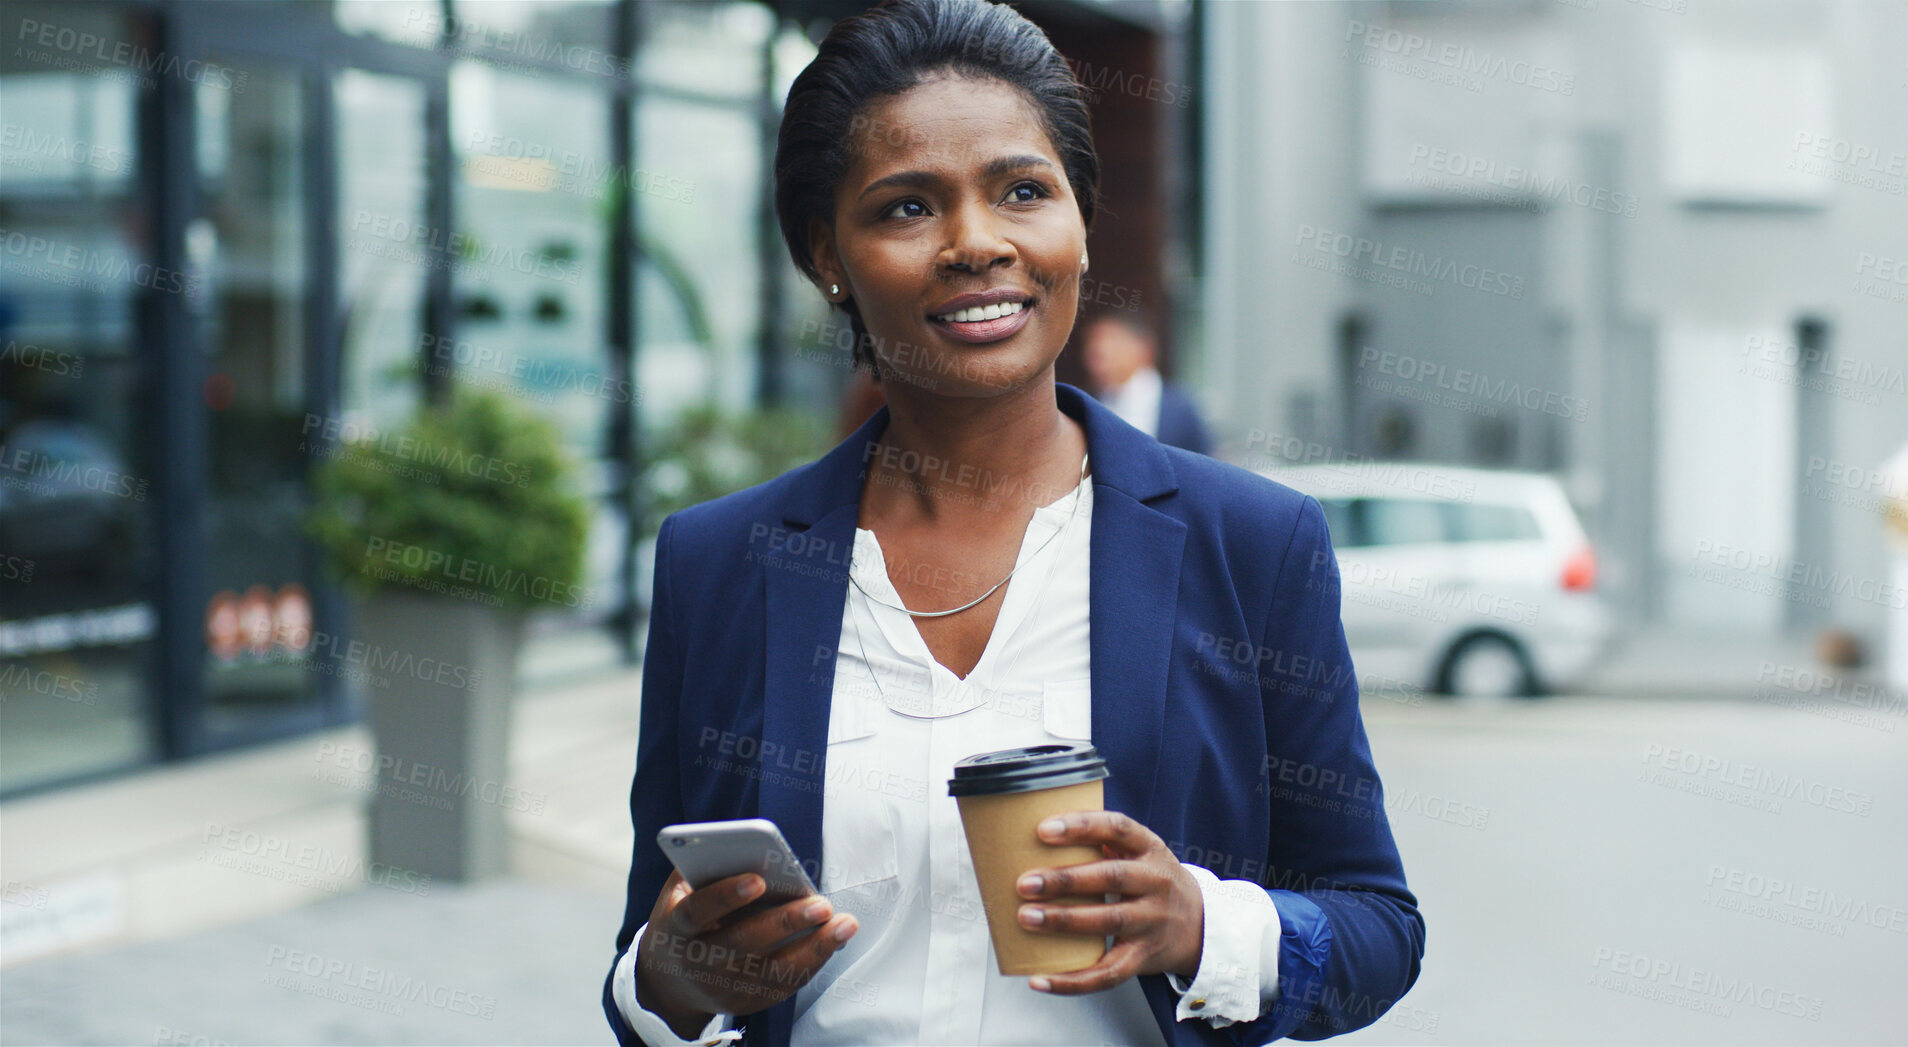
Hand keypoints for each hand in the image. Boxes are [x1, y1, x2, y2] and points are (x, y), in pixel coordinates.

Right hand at [634, 869, 857, 1037]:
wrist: (670, 980)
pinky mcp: (745, 1003)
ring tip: (845, 924)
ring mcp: (722, 988)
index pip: (698, 911)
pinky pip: (783, 986)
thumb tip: (745, 845)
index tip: (759, 879)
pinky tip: (835, 940)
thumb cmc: (685, 919)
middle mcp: (699, 962)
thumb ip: (704, 868)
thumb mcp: (680, 892)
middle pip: (743, 944)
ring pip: (771, 972)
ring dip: (813, 949)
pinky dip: (812, 964)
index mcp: (677, 928)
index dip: (725, 895)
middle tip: (822, 904)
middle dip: (785, 923)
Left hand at [1014, 810, 1203, 994]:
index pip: (1118, 829)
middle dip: (1065, 879)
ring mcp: (1151, 921)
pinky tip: (1040, 979)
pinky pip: (1107, 973)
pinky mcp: (1143, 957)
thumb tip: (1033, 838)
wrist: (1198, 925)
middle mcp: (1155, 883)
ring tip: (1027, 917)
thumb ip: (1101, 842)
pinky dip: (1072, 981)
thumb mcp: (1140, 853)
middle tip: (1025, 883)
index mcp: (1150, 849)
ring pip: (1108, 921)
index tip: (1044, 830)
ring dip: (1064, 920)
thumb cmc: (1151, 881)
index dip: (1082, 827)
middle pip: (1111, 876)